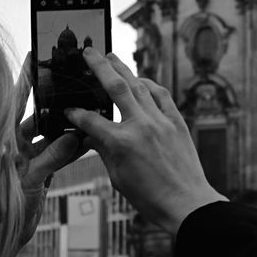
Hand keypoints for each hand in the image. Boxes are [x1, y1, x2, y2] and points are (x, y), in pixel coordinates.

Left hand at [13, 62, 86, 242]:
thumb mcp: (27, 182)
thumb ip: (50, 158)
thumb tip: (74, 137)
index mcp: (2, 140)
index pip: (14, 100)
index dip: (26, 77)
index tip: (36, 54)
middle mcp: (11, 145)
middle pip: (36, 115)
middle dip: (57, 104)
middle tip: (75, 89)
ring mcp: (22, 159)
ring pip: (49, 136)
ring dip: (68, 130)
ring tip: (89, 118)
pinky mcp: (34, 174)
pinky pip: (55, 155)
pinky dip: (70, 150)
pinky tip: (87, 142)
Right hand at [64, 47, 226, 236]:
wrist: (187, 203)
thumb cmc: (150, 197)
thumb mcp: (118, 176)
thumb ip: (103, 150)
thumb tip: (90, 133)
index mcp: (122, 143)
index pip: (91, 120)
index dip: (76, 114)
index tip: (68, 109)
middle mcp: (141, 126)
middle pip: (117, 87)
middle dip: (100, 66)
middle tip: (89, 52)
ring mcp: (161, 121)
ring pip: (139, 86)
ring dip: (124, 69)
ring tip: (111, 57)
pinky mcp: (177, 122)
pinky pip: (161, 95)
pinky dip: (149, 85)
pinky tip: (140, 80)